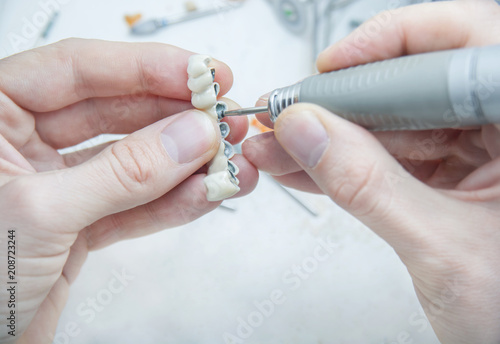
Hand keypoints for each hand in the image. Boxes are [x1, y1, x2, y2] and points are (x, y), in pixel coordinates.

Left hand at [0, 39, 256, 342]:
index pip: (78, 71)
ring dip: (185, 165)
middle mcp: (22, 144)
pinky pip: (133, 206)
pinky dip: (172, 204)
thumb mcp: (41, 215)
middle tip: (223, 116)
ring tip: (229, 160)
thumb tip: (188, 138)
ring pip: (131, 163)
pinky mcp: (78, 225)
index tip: (198, 74)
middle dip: (175, 117)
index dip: (145, 68)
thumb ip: (122, 173)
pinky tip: (207, 193)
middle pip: (114, 113)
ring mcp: (56, 186)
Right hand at [243, 1, 499, 342]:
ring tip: (282, 148)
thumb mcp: (443, 250)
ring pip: (394, 123)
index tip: (330, 68)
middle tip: (289, 115)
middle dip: (342, 104)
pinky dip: (347, 163)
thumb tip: (307, 131)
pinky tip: (306, 166)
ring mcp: (482, 153)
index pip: (463, 45)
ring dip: (331, 138)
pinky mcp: (454, 176)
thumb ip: (367, 186)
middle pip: (415, 85)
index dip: (389, 45)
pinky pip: (393, 156)